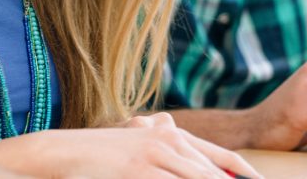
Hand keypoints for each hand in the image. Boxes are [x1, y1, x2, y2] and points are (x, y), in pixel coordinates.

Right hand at [6, 113, 260, 178]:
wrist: (58, 153)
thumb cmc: (96, 154)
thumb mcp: (132, 142)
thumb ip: (159, 143)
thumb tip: (175, 131)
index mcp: (172, 134)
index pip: (223, 160)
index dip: (248, 176)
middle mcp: (168, 141)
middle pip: (216, 175)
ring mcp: (154, 157)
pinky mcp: (139, 171)